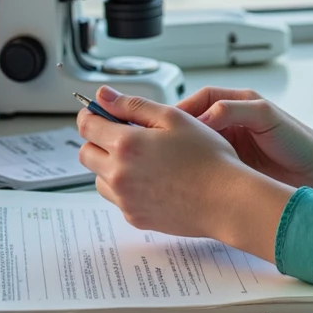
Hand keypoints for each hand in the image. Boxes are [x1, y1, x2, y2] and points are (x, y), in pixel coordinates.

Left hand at [76, 84, 291, 256]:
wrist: (226, 200)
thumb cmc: (207, 156)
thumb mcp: (173, 118)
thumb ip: (133, 105)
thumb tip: (103, 95)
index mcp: (126, 144)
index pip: (87, 126)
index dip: (91, 115)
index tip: (101, 112)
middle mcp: (118, 174)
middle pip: (86, 154)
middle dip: (98, 140)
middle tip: (126, 135)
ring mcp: (125, 199)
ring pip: (100, 178)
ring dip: (110, 165)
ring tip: (144, 160)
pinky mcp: (135, 217)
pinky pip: (118, 198)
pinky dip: (127, 186)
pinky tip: (155, 179)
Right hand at [178, 86, 312, 204]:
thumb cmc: (299, 140)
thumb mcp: (266, 117)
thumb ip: (236, 110)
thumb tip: (207, 115)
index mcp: (237, 104)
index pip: (200, 100)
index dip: (181, 110)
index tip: (166, 123)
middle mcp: (230, 124)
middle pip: (192, 124)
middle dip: (174, 133)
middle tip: (159, 144)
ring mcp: (229, 148)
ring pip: (195, 147)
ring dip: (181, 154)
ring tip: (168, 164)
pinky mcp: (231, 170)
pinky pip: (205, 167)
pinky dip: (193, 172)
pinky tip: (185, 179)